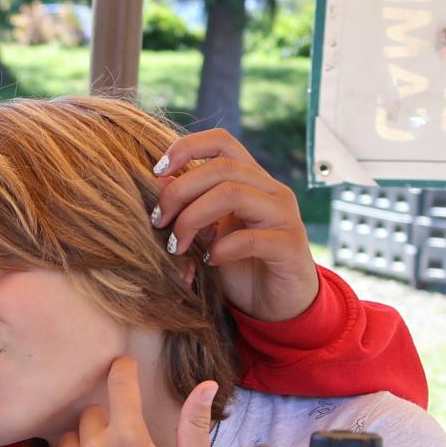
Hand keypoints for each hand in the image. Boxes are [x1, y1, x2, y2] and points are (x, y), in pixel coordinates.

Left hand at [151, 129, 318, 321]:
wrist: (277, 304)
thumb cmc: (240, 266)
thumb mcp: (208, 234)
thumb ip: (190, 206)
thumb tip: (160, 178)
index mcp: (250, 180)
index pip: (221, 142)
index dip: (186, 147)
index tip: (156, 172)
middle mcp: (270, 191)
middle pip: (220, 168)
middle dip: (179, 193)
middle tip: (159, 222)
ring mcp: (283, 216)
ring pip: (233, 194)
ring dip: (193, 219)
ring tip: (177, 246)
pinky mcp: (289, 246)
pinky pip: (250, 238)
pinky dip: (220, 249)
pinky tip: (209, 261)